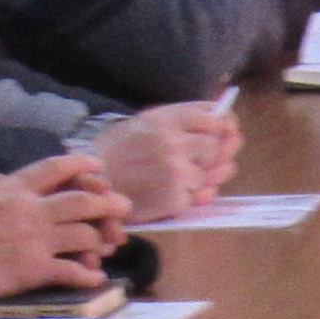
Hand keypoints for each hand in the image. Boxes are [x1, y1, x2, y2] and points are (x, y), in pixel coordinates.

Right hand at [0, 155, 125, 304]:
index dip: (82, 164)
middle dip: (108, 203)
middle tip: (124, 206)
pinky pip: (72, 270)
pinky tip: (96, 278)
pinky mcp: (33, 270)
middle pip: (82, 200)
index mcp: (13, 188)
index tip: (98, 165)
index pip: (56, 168)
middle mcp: (30, 210)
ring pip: (84, 234)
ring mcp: (34, 240)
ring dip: (100, 241)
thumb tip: (13, 179)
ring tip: (107, 245)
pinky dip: (88, 275)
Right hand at [99, 99, 238, 218]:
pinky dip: (186, 197)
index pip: (215, 119)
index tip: (227, 130)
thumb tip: (225, 121)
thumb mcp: (147, 121)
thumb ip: (183, 118)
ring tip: (169, 176)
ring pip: (207, 176)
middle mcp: (174, 144)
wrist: (92, 180)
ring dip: (197, 178)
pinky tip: (166, 190)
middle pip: (216, 148)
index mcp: (166, 120)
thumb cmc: (118, 149)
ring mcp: (176, 173)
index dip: (225, 125)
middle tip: (198, 159)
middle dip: (212, 155)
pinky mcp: (174, 200)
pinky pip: (196, 197)